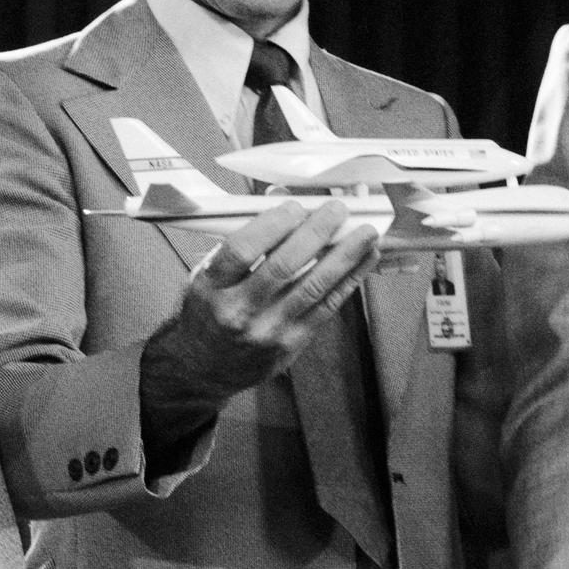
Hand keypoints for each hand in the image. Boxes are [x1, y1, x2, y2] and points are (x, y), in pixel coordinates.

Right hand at [140, 199, 378, 449]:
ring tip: (366, 232)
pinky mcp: (291, 345)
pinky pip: (326, 308)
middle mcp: (238, 311)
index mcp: (210, 287)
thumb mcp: (207, 274)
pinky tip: (364, 260)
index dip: (272, 224)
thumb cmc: (207, 312)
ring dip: (344, 256)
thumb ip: (243, 240)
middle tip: (338, 210)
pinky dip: (349, 280)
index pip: (241, 250)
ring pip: (313, 287)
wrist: (202, 368)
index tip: (295, 206)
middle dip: (316, 233)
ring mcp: (267, 331)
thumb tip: (282, 200)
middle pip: (283, 267)